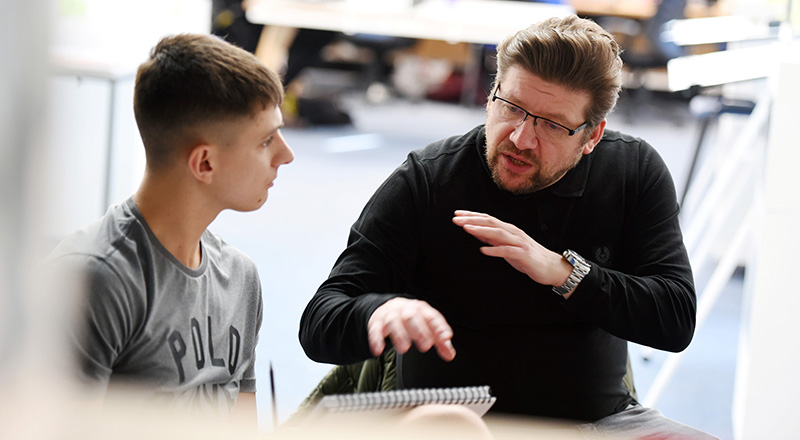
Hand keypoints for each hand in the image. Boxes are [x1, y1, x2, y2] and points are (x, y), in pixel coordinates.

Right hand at [368, 297, 455, 361]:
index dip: (439, 327)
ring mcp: (390, 315)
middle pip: (412, 316)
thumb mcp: (427, 325)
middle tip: (426, 345)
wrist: (387, 307)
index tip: (446, 338)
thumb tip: (450, 354)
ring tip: (404, 349)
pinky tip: (378, 350)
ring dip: (399, 335)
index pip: (431, 316)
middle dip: (419, 330)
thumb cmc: (411, 319)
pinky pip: (375, 330)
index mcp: (421, 309)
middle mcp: (405, 310)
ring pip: (393, 322)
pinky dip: (376, 340)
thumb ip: (439, 340)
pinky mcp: (377, 323)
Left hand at [452, 210, 571, 287]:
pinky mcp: (524, 254)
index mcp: (508, 229)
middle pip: (490, 222)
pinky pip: (508, 251)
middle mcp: (513, 232)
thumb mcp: (505, 245)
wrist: (550, 267)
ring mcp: (519, 242)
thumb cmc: (526, 256)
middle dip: (472, 220)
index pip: (487, 219)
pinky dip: (495, 250)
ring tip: (467, 229)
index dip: (471, 215)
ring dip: (481, 230)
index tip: (457, 214)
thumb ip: (491, 238)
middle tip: (456, 218)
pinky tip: (484, 250)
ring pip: (498, 233)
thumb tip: (475, 230)